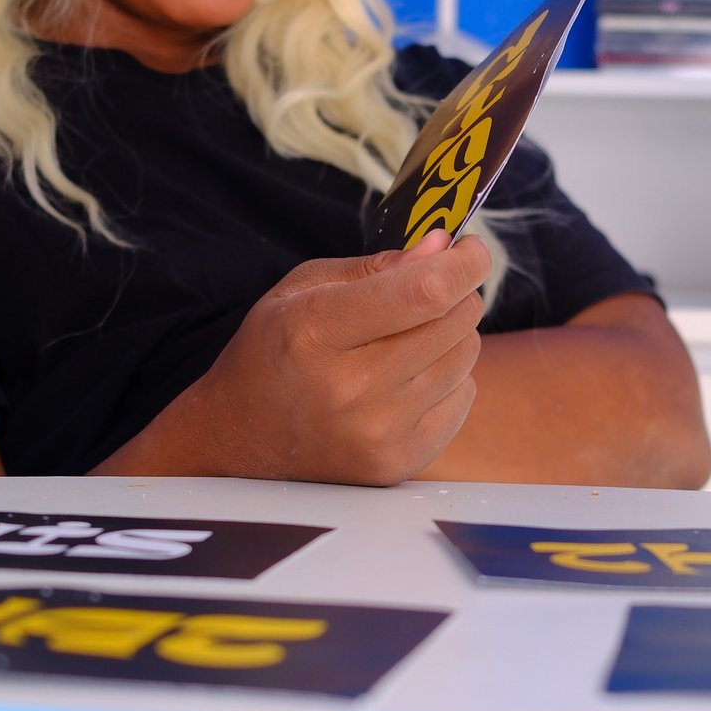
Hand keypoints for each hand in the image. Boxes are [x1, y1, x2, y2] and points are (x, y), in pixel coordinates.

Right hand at [110, 232, 489, 485]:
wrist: (239, 440)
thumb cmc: (276, 351)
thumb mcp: (304, 290)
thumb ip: (378, 266)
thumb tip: (444, 246)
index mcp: (316, 332)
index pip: (424, 293)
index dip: (462, 264)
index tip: (471, 250)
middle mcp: (349, 389)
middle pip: (455, 321)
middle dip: (455, 294)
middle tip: (430, 292)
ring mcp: (376, 433)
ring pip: (466, 357)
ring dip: (450, 337)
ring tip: (405, 342)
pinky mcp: (397, 464)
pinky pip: (464, 398)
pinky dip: (447, 380)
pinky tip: (405, 382)